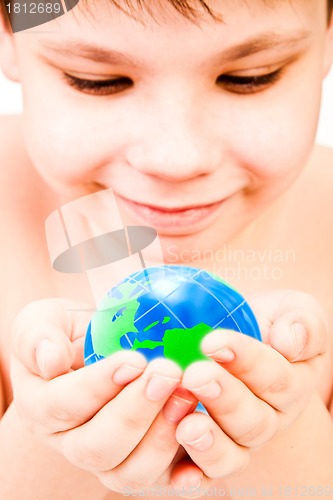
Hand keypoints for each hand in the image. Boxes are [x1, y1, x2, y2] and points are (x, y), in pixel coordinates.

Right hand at [10, 299, 197, 492]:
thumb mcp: (42, 321)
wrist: (91, 348)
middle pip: (98, 447)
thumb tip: (50, 361)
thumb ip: (38, 337)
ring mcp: (109, 457)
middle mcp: (72, 441)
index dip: (98, 386)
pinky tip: (199, 451)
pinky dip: (182, 474)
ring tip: (187, 396)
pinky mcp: (144, 462)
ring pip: (130, 472)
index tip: (133, 360)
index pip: (63, 406)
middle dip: (135, 412)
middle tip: (168, 373)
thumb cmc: (67, 333)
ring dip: (162, 437)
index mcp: (42, 406)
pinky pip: (162, 480)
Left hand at [169, 289, 327, 494]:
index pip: (275, 377)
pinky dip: (193, 476)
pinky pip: (205, 474)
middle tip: (194, 375)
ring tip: (187, 425)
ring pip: (232, 453)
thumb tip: (288, 343)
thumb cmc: (265, 324)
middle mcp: (266, 418)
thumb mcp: (292, 311)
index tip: (212, 341)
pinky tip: (178, 475)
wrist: (241, 341)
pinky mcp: (209, 452)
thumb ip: (303, 325)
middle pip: (252, 420)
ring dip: (210, 442)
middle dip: (223, 398)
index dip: (245, 360)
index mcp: (290, 384)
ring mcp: (237, 439)